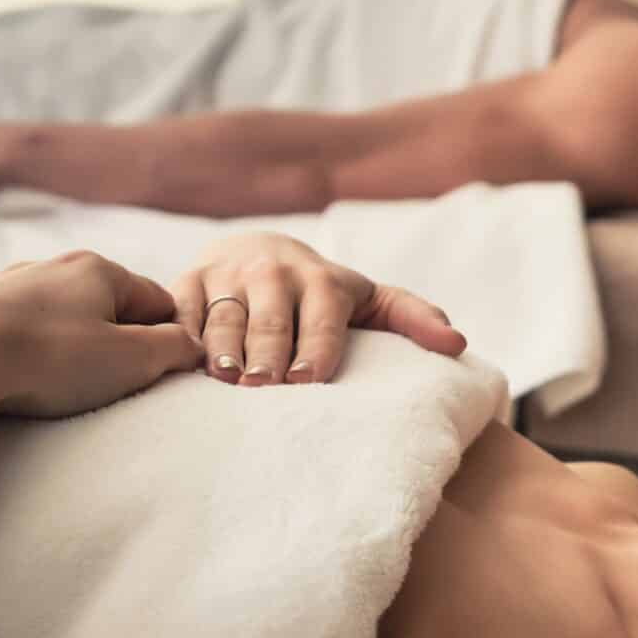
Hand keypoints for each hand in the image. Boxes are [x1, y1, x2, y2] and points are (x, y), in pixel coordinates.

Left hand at [0, 251, 204, 417]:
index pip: (158, 301)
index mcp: (100, 269)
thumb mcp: (131, 359)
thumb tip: (193, 345)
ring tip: (64, 387)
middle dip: (119, 345)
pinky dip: (33, 354)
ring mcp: (10, 286)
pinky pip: (23, 333)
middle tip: (114, 386)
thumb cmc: (48, 357)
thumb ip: (174, 349)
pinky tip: (24, 379)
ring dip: (74, 351)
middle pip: (109, 309)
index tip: (163, 372)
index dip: (169, 339)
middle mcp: (55, 267)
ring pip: (63, 320)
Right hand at [169, 231, 466, 384]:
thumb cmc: (324, 295)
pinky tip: (182, 360)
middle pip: (271, 317)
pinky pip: (178, 308)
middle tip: (265, 385)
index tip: (312, 379)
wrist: (258, 251)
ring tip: (225, 378)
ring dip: (223, 346)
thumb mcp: (371, 300)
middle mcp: (273, 273)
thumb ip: (414, 318)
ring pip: (224, 314)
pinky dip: (179, 332)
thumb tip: (458, 345)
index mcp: (322, 280)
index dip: (317, 345)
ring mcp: (227, 276)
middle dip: (268, 350)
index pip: (322, 314)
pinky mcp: (187, 282)